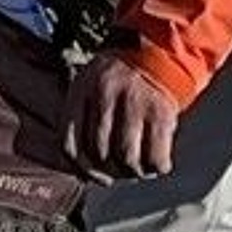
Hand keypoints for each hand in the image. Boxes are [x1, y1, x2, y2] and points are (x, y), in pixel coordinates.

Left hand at [65, 49, 176, 180]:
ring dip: (132, 172)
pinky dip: (155, 167)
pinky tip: (154, 159)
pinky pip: (155, 158)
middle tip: (120, 169)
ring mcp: (134, 102)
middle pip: (99, 154)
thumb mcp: (88, 88)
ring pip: (126, 160)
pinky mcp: (161, 113)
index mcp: (81, 88)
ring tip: (136, 166)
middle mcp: (105, 93)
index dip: (80, 169)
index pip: (69, 144)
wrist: (156, 56)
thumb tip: (84, 172)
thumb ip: (79, 122)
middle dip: (110, 171)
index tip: (93, 174)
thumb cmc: (118, 83)